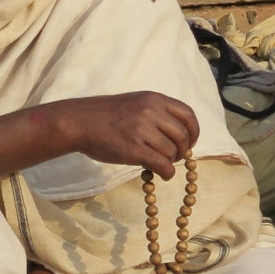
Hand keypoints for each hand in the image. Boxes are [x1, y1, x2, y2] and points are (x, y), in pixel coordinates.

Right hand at [53, 92, 198, 179]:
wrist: (80, 122)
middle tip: (173, 157)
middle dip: (182, 150)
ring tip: (159, 163)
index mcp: (154, 99)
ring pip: (173, 152)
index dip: (194, 132)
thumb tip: (177, 136)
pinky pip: (163, 165)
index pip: (188, 115)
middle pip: (183, 136)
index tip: (190, 142)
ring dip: (170, 162)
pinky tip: (161, 174)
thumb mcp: (135, 103)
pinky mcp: (134, 150)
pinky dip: (166, 173)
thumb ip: (156, 114)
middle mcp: (151, 112)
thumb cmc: (106, 115)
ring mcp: (142, 131)